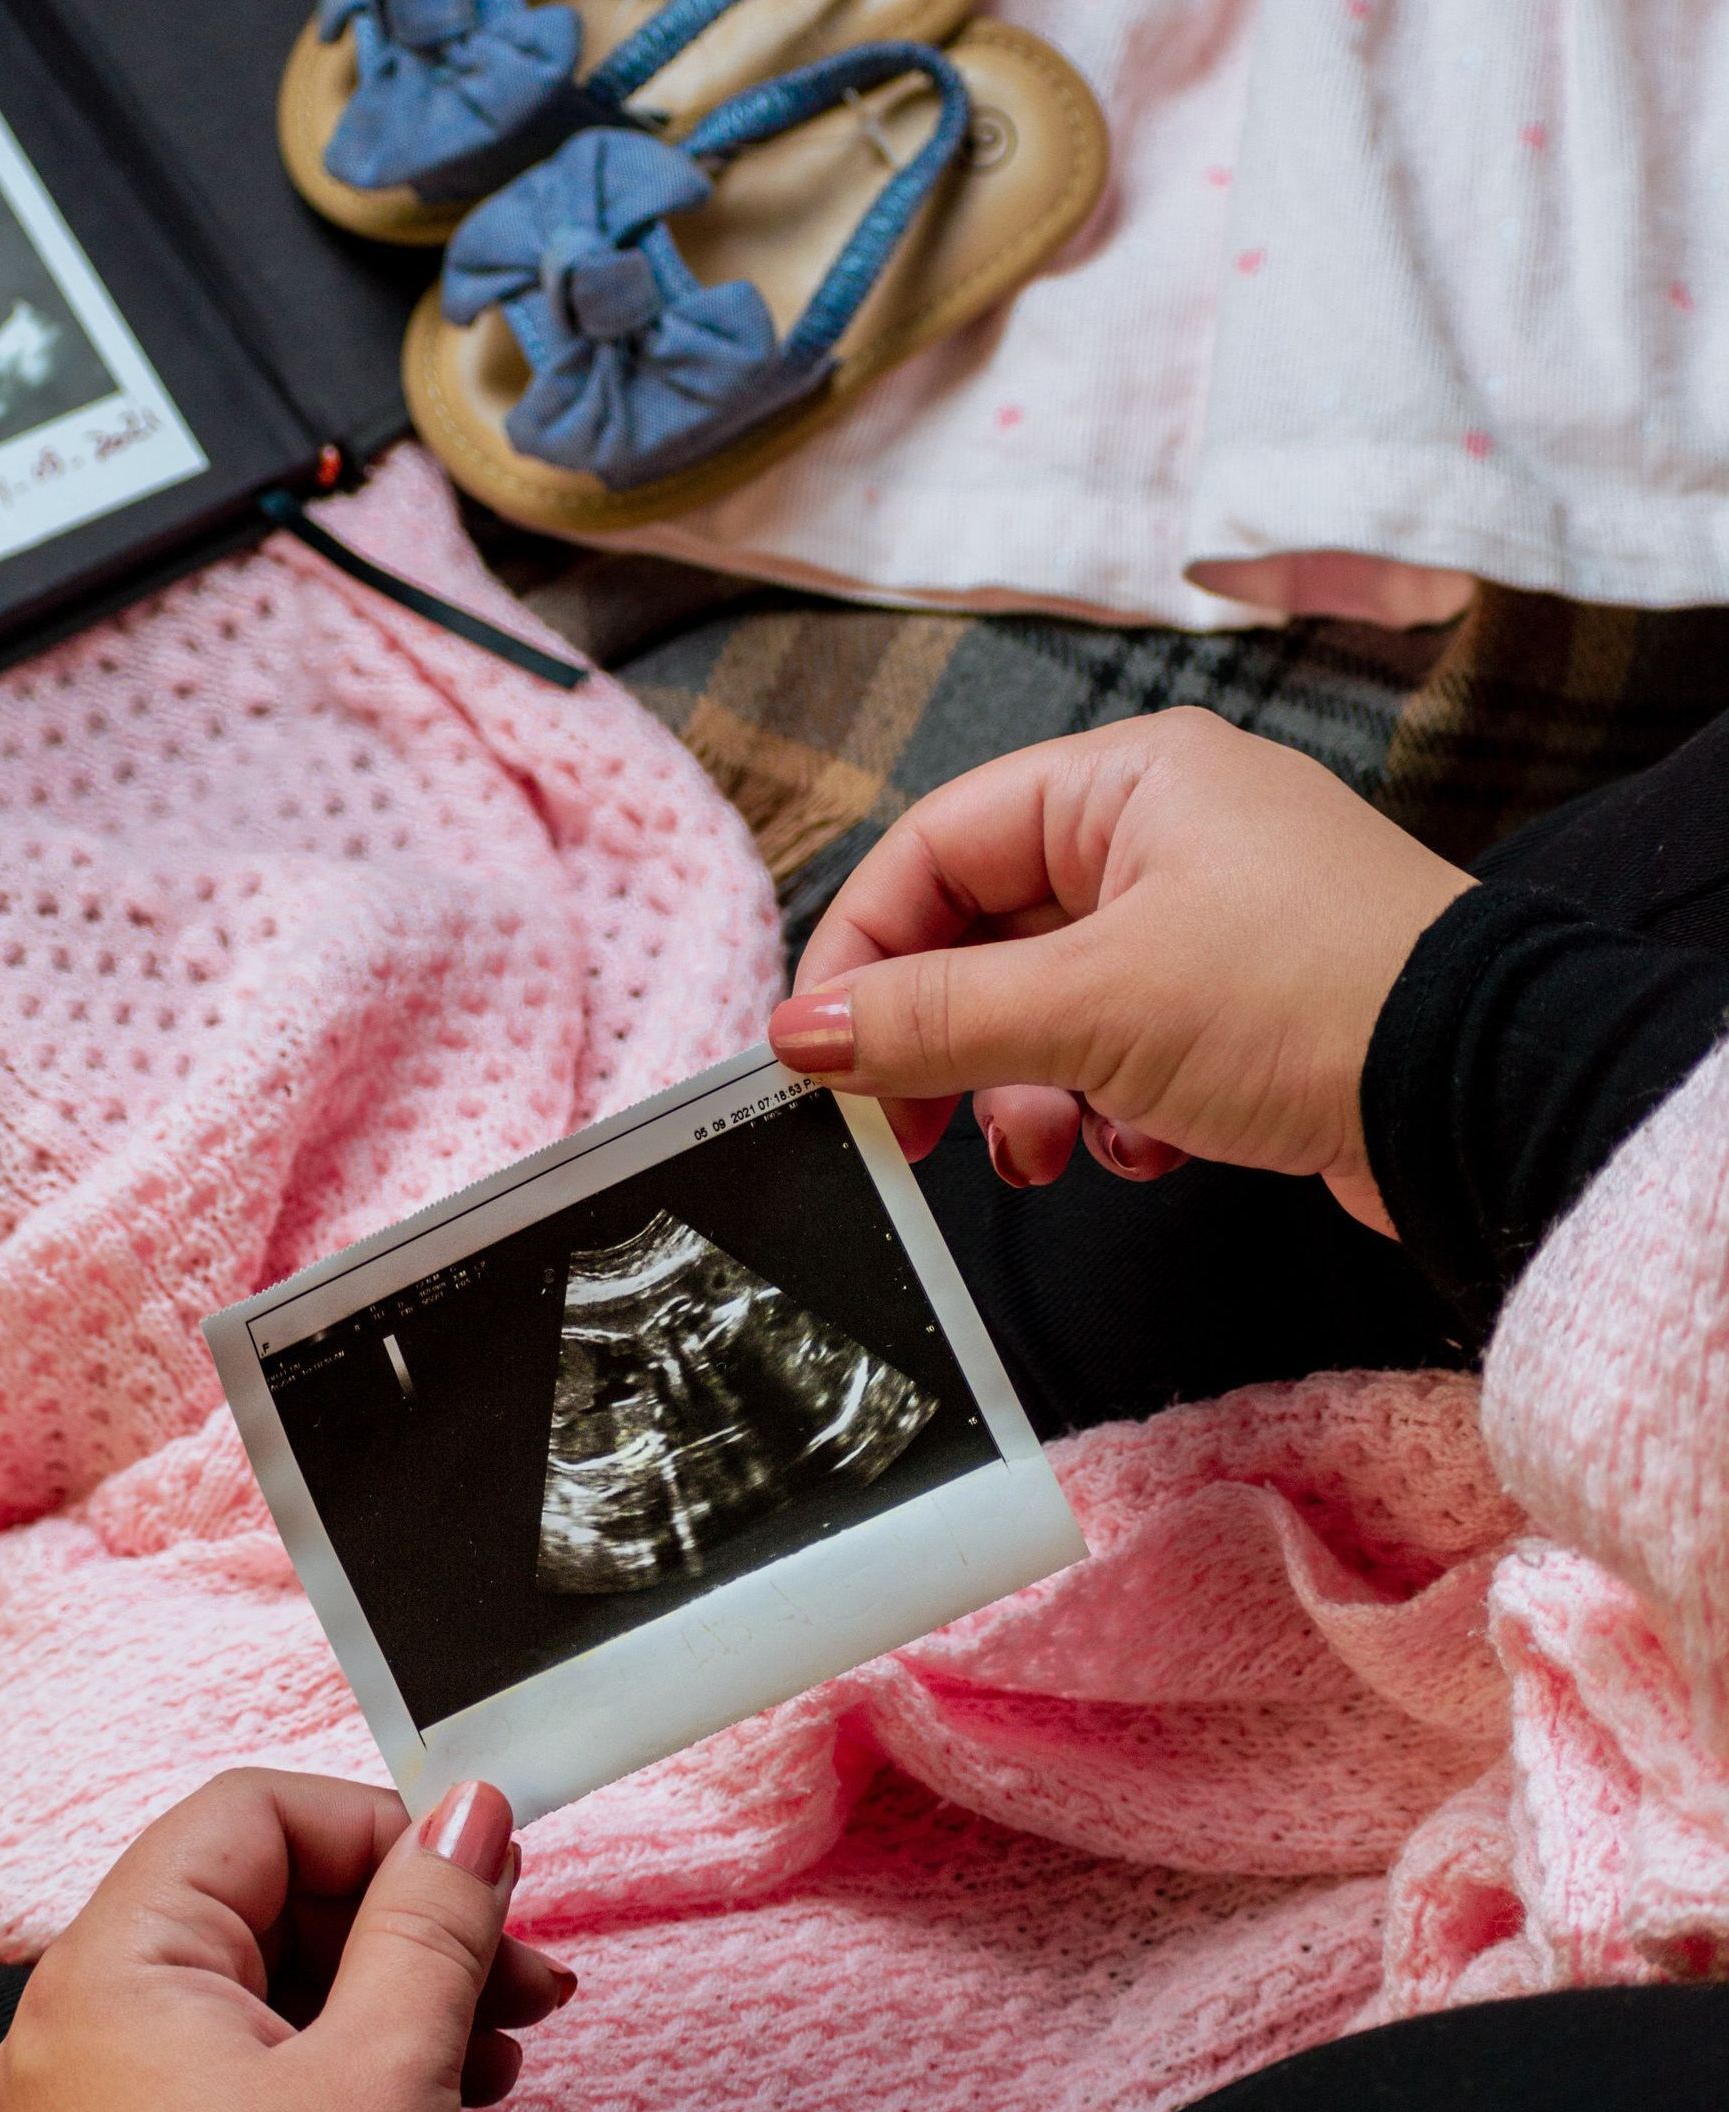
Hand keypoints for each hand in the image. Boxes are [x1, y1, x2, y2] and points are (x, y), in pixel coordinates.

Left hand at [0, 1770, 573, 2111]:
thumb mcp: (388, 2066)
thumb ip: (435, 1916)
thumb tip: (468, 1812)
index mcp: (115, 1972)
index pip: (255, 1816)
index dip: (379, 1828)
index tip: (474, 1871)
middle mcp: (89, 2024)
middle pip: (272, 1898)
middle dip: (413, 1925)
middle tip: (516, 1965)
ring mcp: (110, 2104)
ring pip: (276, 1984)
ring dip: (402, 1994)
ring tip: (503, 2045)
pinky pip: (255, 2065)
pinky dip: (352, 2061)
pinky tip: (447, 2096)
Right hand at [770, 708, 1472, 1230]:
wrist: (1488, 1097)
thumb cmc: (1313, 1000)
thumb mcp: (1091, 1007)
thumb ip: (932, 1019)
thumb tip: (801, 1033)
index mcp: (1126, 783)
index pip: (935, 847)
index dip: (862, 950)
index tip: (817, 1054)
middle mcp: (1164, 837)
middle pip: (986, 935)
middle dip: (948, 1042)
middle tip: (905, 1130)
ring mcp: (1207, 926)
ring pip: (1049, 1010)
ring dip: (1028, 1094)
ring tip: (1050, 1149)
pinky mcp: (1241, 1012)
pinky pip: (1120, 1056)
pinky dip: (1110, 1112)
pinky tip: (1148, 1145)